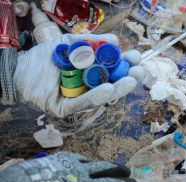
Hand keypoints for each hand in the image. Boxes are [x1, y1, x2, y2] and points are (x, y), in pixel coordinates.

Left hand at [13, 34, 144, 116]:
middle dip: (129, 79)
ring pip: (102, 96)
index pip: (113, 72)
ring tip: (131, 80)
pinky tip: (109, 89)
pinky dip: (97, 96)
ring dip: (119, 89)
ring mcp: (78, 99)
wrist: (19, 68)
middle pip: (113, 86)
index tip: (137, 58)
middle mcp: (87, 88)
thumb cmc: (45, 58)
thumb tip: (116, 40)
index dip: (126, 66)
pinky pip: (84, 102)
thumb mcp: (71, 43)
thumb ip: (91, 41)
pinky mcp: (66, 108)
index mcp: (91, 75)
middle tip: (139, 71)